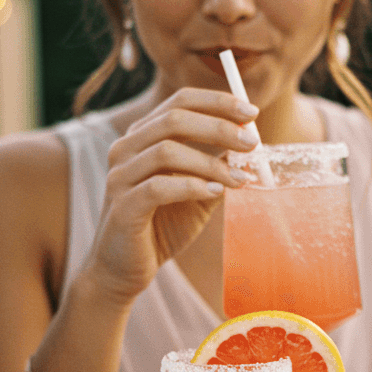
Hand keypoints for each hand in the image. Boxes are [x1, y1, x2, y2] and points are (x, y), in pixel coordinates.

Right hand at [83, 88, 257, 304]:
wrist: (124, 269)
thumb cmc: (161, 227)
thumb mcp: (197, 193)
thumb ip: (215, 168)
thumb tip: (247, 147)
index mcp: (142, 137)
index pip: (180, 102)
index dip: (217, 102)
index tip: (251, 114)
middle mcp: (126, 149)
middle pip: (174, 119)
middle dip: (219, 127)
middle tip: (251, 143)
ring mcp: (120, 176)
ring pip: (167, 151)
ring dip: (210, 163)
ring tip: (239, 179)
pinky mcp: (122, 206)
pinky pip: (158, 187)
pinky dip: (192, 187)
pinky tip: (215, 194)